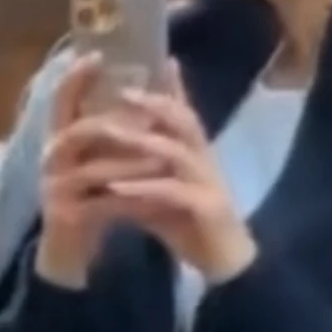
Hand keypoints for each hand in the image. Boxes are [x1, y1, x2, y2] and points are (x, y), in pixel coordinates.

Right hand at [36, 53, 168, 287]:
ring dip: (125, 164)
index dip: (76, 78)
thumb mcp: (108, 153)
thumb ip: (124, 119)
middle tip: (146, 123)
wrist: (73, 247)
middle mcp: (52, 157)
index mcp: (62, 136)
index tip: (96, 54)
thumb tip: (158, 70)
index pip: (63, 100)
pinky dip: (123, 198)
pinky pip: (96, 202)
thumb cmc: (93, 191)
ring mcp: (54, 187)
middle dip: (111, 126)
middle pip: (73, 131)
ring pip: (89, 168)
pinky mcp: (65, 215)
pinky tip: (147, 196)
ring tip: (159, 160)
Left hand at [103, 61, 257, 283]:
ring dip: (141, 141)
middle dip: (153, 103)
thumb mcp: (160, 183)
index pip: (181, 109)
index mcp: (196, 149)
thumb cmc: (189, 219)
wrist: (223, 260)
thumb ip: (140, 161)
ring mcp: (208, 180)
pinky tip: (116, 188)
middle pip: (183, 119)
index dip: (163, 88)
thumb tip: (108, 141)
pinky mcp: (207, 207)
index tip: (135, 71)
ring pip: (175, 151)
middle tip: (121, 91)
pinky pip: (173, 192)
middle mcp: (205, 157)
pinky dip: (143, 188)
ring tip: (109, 131)